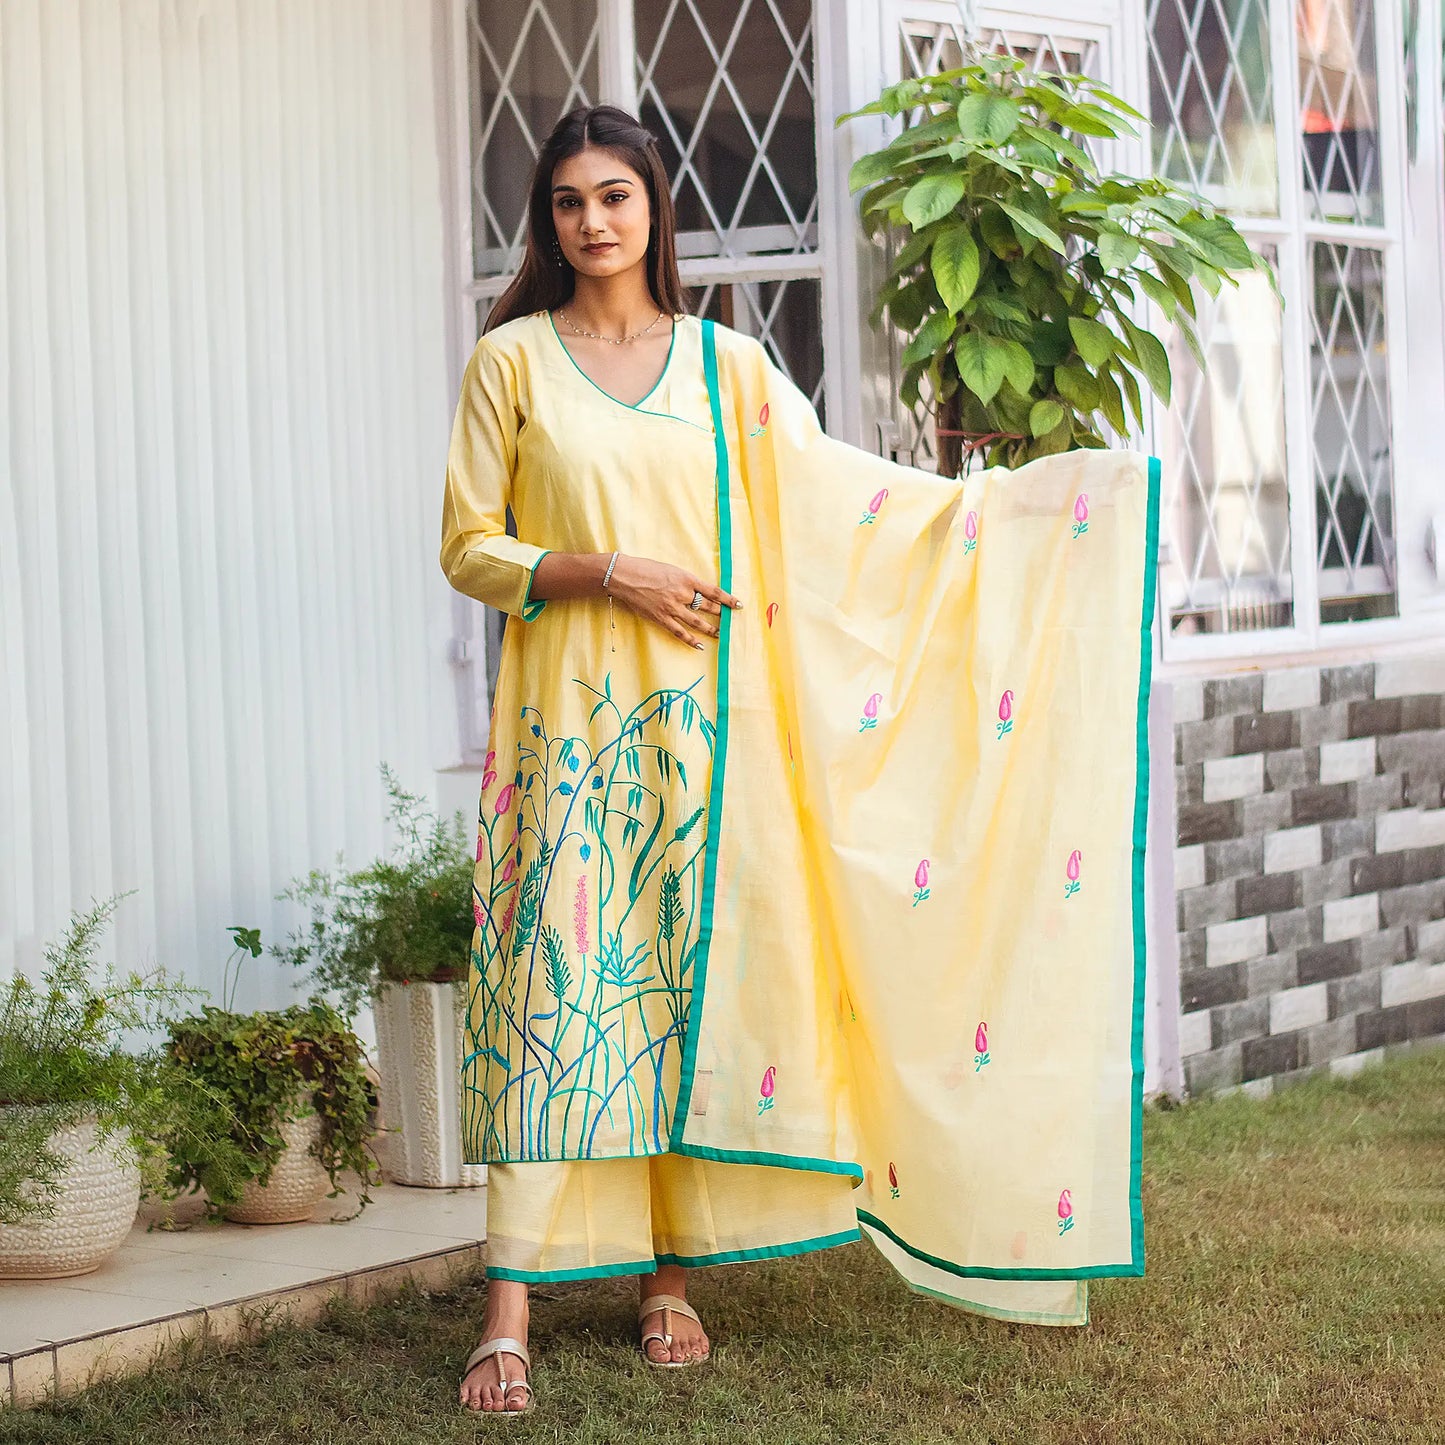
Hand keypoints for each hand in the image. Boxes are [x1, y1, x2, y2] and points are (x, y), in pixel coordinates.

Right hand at [607, 555, 741, 648]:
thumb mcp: (671, 570)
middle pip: (708, 606)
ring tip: (720, 634)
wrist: (625, 576)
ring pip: (697, 621)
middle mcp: (682, 594)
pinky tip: (699, 645)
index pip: (713, 591)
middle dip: (721, 613)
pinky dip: (690, 640)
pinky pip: (679, 632)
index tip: (738, 605)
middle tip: (730, 620)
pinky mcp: (661, 618)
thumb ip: (685, 581)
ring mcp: (672, 607)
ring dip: (710, 629)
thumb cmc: (646, 569)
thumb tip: (698, 591)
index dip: (728, 599)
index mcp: (686, 579)